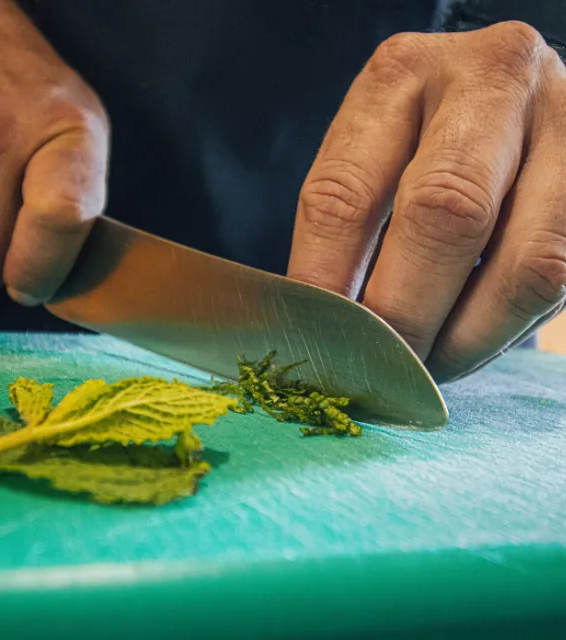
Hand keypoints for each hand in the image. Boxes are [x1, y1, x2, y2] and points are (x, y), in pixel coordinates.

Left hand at [288, 21, 565, 381]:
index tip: (316, 342)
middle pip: (444, 215)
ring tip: (424, 369)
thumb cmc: (422, 139)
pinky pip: (560, 277)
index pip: (344, 194)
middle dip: (404, 316)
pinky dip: (503, 328)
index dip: (324, 284)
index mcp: (399, 77)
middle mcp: (489, 81)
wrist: (508, 97)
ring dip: (466, 338)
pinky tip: (465, 341)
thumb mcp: (375, 157)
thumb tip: (325, 325)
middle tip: (378, 371)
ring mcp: (563, 123)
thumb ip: (351, 228)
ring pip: (526, 262)